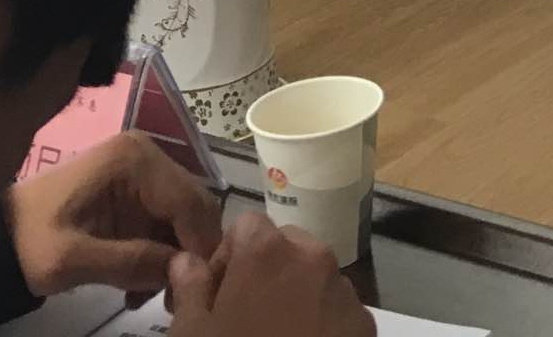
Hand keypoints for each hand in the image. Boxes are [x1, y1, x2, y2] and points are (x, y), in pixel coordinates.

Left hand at [5, 132, 222, 299]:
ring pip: (185, 218)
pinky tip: (138, 283)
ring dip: (174, 258)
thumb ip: (129, 262)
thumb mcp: (70, 260)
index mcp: (134, 159)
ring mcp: (144, 170)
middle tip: (172, 299)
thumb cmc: (29, 242)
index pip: (189, 203)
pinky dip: (161, 254)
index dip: (197, 247)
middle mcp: (148, 154)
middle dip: (188, 254)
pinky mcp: (138, 190)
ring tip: (147, 295)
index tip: (189, 290)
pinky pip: (167, 222)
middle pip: (194, 207)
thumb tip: (183, 269)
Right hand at [167, 213, 371, 336]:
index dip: (227, 256)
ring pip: (314, 275)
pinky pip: (337, 306)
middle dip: (262, 271)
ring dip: (293, 293)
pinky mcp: (365, 323)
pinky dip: (320, 318)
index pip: (246, 226)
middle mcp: (314, 258)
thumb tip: (188, 261)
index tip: (216, 293)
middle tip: (243, 314)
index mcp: (267, 252)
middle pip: (285, 245)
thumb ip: (190, 288)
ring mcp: (344, 291)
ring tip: (274, 334)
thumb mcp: (192, 333)